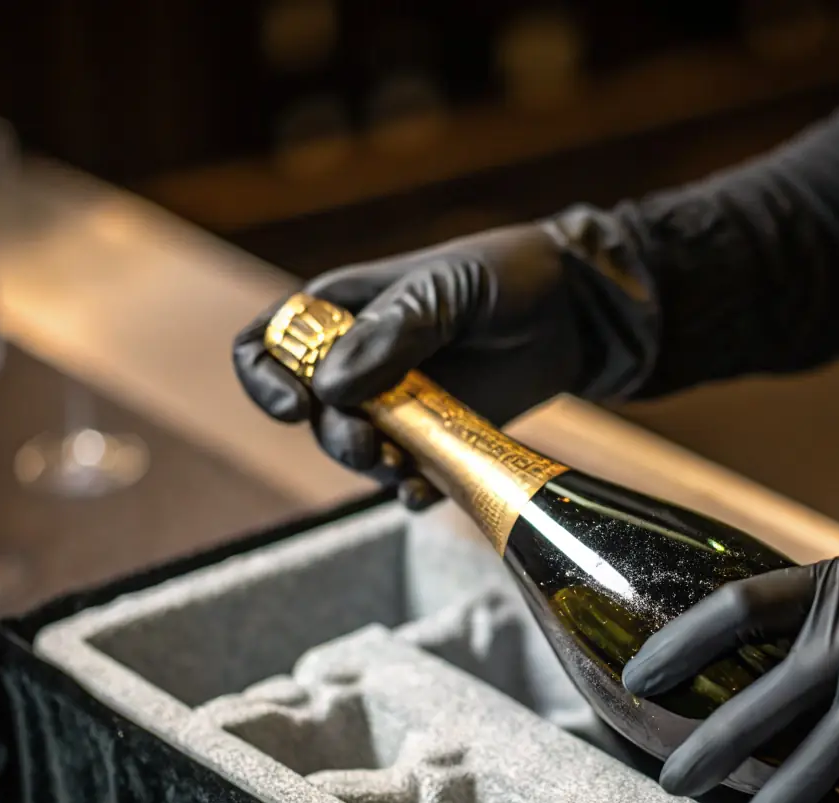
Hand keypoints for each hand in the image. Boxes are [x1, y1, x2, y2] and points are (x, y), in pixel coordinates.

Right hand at [233, 206, 657, 506]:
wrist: (573, 310)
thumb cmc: (504, 275)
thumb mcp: (446, 288)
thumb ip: (392, 330)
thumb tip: (332, 385)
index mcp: (341, 311)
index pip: (268, 344)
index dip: (265, 379)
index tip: (295, 407)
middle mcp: (358, 362)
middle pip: (311, 413)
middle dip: (333, 436)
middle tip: (369, 446)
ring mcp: (398, 405)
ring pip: (356, 451)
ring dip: (370, 467)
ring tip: (405, 467)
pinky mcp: (438, 439)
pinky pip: (407, 477)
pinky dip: (409, 491)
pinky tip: (424, 491)